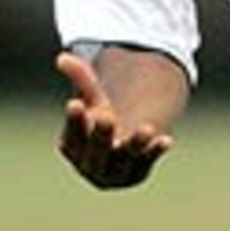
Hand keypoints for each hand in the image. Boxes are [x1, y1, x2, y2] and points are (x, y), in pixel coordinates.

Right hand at [55, 50, 172, 189]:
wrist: (119, 145)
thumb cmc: (99, 117)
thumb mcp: (92, 98)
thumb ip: (81, 79)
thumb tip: (63, 57)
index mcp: (72, 148)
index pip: (71, 137)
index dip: (73, 121)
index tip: (75, 103)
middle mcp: (90, 165)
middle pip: (95, 152)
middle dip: (101, 136)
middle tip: (105, 116)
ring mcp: (114, 173)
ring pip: (124, 160)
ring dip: (136, 144)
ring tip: (147, 129)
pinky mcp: (137, 174)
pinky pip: (146, 163)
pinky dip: (155, 152)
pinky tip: (166, 140)